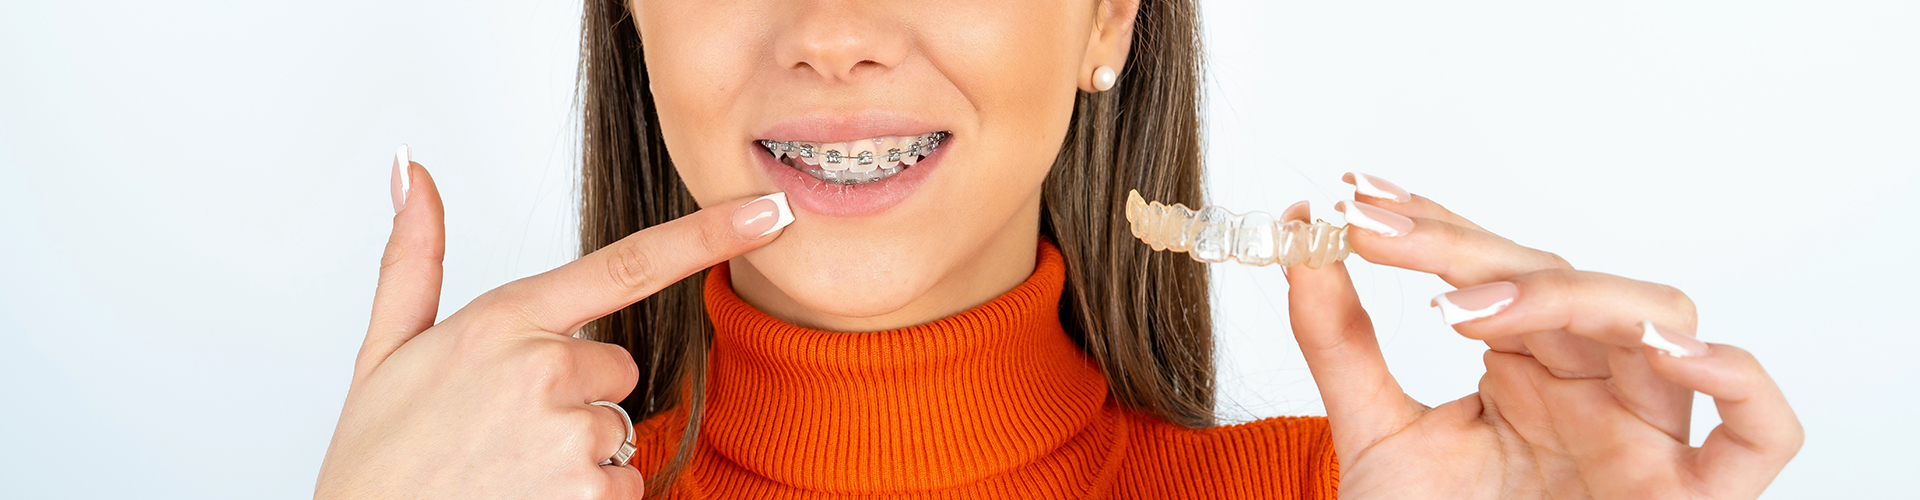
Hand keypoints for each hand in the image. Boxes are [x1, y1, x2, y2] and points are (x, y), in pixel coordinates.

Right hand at [314, 153, 791, 498]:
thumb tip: (415, 172)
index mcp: (503, 322)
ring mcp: (569, 435)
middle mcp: (543, 371)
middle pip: (617, 367)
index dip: (707, 236)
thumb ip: (414, 259)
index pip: (627, 265)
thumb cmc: (378, 458)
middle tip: (505, 428)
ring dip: (580, 454)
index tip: (768, 213)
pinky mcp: (588, 492)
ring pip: (618, 430)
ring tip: (508, 470)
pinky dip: (587, 499)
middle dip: (577, 395)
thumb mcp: (384, 350)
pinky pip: (623, 484)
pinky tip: (526, 497)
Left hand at [1282, 173, 1801, 498]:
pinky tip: (1669, 355)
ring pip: (1660, 322)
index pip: (1500, 269)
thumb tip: (1304, 231)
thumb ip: (1338, 338)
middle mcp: (1596, 391)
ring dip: (1568, 295)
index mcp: (1530, 370)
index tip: (1357, 202)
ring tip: (1468, 304)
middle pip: (1568, 281)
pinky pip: (1762, 433)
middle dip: (1470, 249)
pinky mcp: (1694, 497)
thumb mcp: (1374, 432)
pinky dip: (1738, 383)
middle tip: (1383, 234)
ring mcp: (1649, 437)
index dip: (1433, 227)